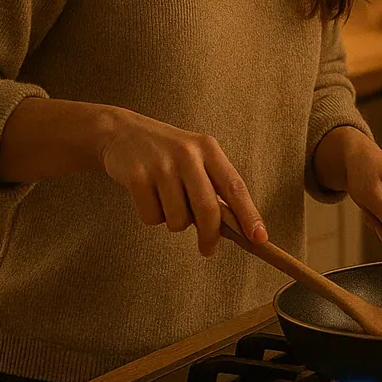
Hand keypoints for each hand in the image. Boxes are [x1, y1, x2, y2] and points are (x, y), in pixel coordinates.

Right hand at [96, 108, 265, 257]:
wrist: (122, 132)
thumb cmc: (167, 153)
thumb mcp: (196, 158)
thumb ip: (213, 186)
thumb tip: (235, 226)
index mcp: (209, 149)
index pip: (235, 187)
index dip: (249, 214)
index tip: (259, 237)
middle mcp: (188, 154)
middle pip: (207, 209)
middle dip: (210, 236)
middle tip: (207, 249)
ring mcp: (161, 164)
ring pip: (178, 219)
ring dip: (174, 222)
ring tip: (168, 203)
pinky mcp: (137, 175)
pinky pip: (151, 217)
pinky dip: (151, 216)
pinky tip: (148, 197)